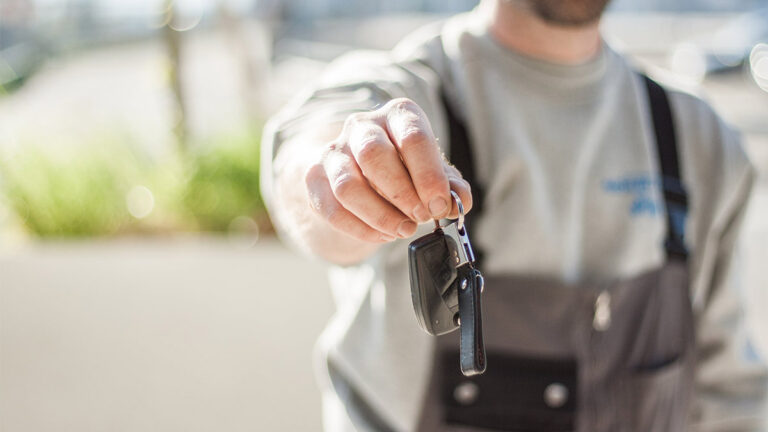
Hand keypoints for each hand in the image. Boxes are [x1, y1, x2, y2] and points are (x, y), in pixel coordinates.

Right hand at [304, 98, 472, 242]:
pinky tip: (382, 235)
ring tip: (403, 230)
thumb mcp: (432, 173)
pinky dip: (361, 228)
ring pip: (348, 185)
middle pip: (374, 155)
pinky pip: (332, 208)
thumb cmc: (404, 168)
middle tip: (421, 217)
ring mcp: (334, 151)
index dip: (428, 175)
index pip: (412, 137)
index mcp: (398, 115)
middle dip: (402, 193)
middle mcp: (362, 126)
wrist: (362, 172)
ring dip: (379, 215)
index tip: (439, 205)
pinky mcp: (315, 179)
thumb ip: (450, 186)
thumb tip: (460, 200)